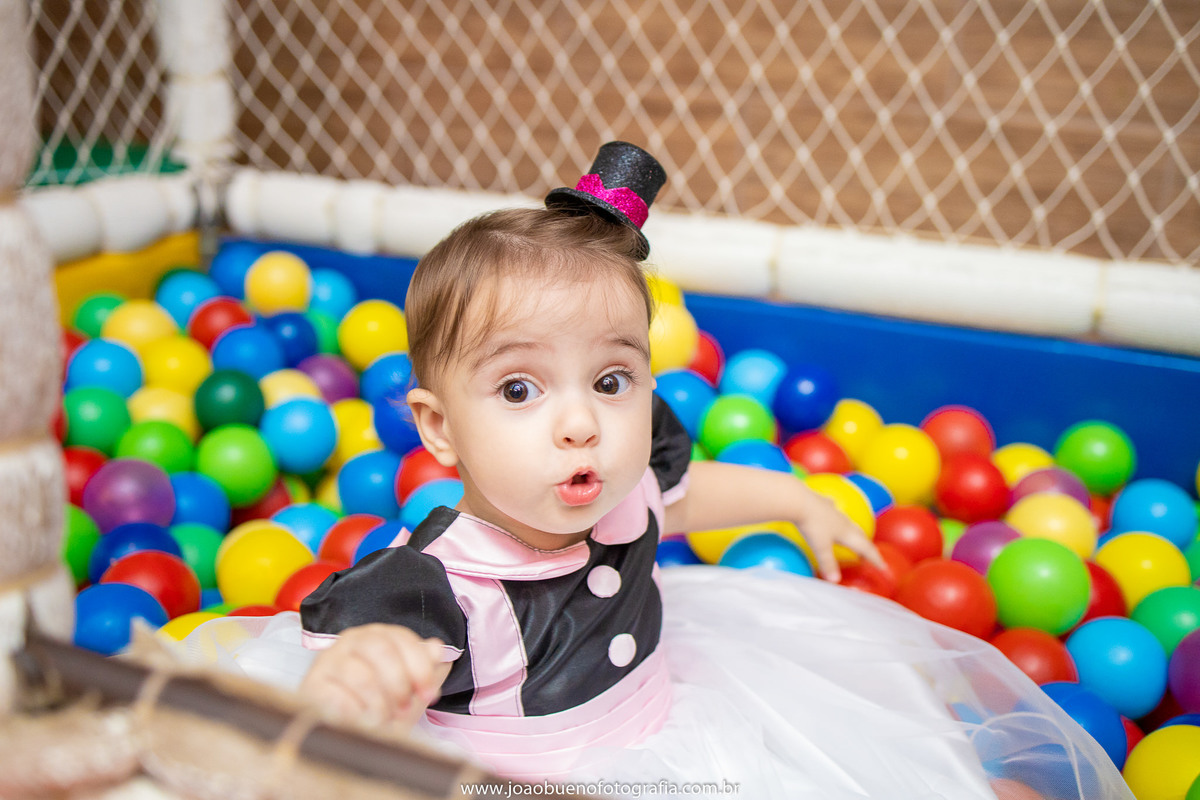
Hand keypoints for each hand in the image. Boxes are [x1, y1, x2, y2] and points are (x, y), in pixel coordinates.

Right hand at [301, 623, 447, 727]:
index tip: (430, 693)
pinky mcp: (311, 686)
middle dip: (400, 684)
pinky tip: (359, 722)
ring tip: (382, 720)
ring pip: (362, 677)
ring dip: (379, 705)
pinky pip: (339, 698)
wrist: (346, 734)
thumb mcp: (410, 688)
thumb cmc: (379, 705)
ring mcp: (328, 661)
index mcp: (377, 635)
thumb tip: (437, 648)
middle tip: (404, 708)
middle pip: (382, 650)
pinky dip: (356, 715)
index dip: (420, 666)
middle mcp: (351, 641)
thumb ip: (425, 666)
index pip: (401, 638)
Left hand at [797, 491, 884, 582]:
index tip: (883, 566)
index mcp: (846, 532)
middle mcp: (843, 521)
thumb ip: (827, 563)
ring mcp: (833, 511)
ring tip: (855, 536)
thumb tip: (835, 581)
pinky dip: (836, 513)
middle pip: (860, 534)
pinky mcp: (822, 503)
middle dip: (866, 545)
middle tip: (870, 554)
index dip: (875, 558)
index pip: (865, 548)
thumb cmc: (811, 525)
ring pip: (848, 522)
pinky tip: (833, 507)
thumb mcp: (820, 547)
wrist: (798, 500)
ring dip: (854, 531)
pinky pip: (832, 508)